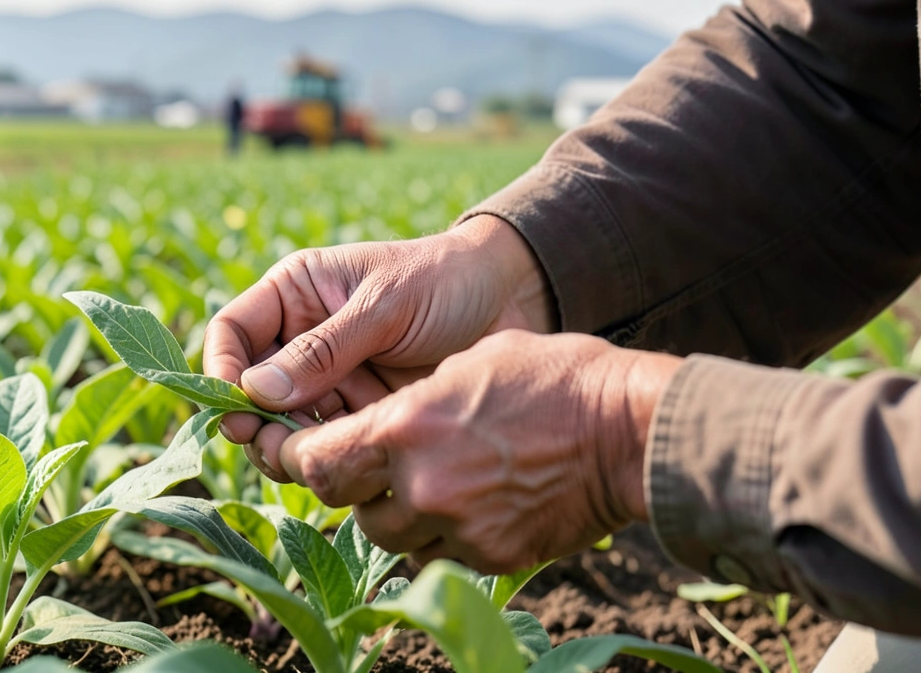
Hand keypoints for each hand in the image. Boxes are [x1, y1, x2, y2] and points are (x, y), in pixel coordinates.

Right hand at [204, 215, 554, 479]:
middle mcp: (302, 337)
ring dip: (291, 448)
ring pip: (284, 424)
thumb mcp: (385, 306)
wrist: (515, 302)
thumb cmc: (446, 281)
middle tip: (275, 450)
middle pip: (251, 390)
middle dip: (256, 423)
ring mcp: (330, 379)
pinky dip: (330, 458)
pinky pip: (327, 442)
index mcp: (295, 292)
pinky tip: (352, 466)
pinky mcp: (360, 413)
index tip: (235, 408)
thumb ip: (324, 349)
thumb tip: (255, 391)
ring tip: (316, 461)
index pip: (232, 331)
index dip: (221, 369)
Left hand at [279, 330, 682, 573]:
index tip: (292, 450)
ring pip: (394, 537)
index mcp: (406, 427)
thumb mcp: (467, 362)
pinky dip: (447, 534)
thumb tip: (374, 419)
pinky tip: (477, 501)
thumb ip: (409, 399)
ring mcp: (458, 527)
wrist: (628, 430)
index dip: (296, 458)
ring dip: (401, 514)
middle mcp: (422, 485)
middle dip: (353, 487)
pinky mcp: (492, 557)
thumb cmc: (550, 378)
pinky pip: (443, 554)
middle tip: (370, 467)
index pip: (316, 462)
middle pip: (348, 506)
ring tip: (435, 480)